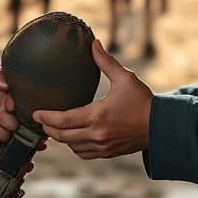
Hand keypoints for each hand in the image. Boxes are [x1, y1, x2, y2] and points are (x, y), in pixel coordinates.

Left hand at [0, 63, 20, 147]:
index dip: (15, 104)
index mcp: (5, 92)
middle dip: (10, 119)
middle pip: (20, 119)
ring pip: (12, 132)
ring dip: (2, 130)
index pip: (21, 101)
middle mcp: (4, 108)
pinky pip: (1, 142)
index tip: (6, 103)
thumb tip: (7, 84)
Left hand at [32, 40, 152, 158]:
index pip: (64, 120)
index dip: (47, 118)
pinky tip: (73, 138)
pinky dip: (75, 147)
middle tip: (40, 121)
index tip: (36, 113)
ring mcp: (103, 146)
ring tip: (55, 129)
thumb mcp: (125, 78)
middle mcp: (98, 134)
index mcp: (98, 115)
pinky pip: (85, 154)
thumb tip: (94, 43)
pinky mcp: (109, 152)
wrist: (162, 125)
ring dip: (62, 139)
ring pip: (73, 147)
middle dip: (49, 129)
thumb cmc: (143, 100)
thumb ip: (106, 62)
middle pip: (63, 137)